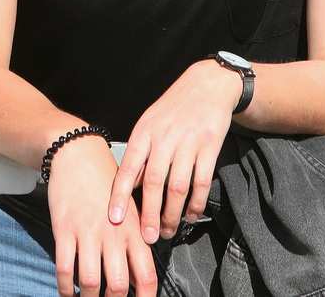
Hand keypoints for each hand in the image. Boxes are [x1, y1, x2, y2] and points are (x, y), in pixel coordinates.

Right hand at [47, 135, 156, 296]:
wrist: (78, 154)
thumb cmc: (106, 182)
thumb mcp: (130, 208)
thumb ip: (136, 239)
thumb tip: (137, 275)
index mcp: (134, 231)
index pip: (146, 275)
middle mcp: (113, 234)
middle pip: (117, 285)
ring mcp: (87, 232)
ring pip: (90, 281)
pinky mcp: (64, 228)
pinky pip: (64, 267)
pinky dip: (64, 287)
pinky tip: (67, 292)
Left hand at [108, 60, 237, 243]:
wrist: (206, 86)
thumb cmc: (171, 110)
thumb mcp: (148, 124)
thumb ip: (140, 153)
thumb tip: (128, 189)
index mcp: (144, 133)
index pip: (128, 168)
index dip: (120, 195)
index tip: (114, 219)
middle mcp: (164, 138)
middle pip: (154, 182)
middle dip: (149, 214)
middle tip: (147, 237)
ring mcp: (188, 143)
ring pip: (178, 186)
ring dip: (172, 213)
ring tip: (167, 231)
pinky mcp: (210, 147)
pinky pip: (202, 181)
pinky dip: (196, 203)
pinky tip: (190, 216)